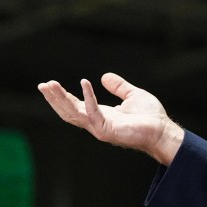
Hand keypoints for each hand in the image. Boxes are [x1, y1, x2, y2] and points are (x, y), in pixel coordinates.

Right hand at [37, 72, 183, 164]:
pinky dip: (88, 98)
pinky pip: (94, 113)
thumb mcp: (133, 95)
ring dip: (62, 99)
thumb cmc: (150, 117)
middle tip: (43, 85)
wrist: (163, 131)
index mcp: (101, 115)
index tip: (50, 85)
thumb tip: (104, 76)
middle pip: (69, 111)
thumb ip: (119, 87)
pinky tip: (84, 83)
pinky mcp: (108, 130)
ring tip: (51, 86)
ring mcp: (101, 128)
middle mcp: (97, 122)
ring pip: (74, 113)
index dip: (62, 96)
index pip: (75, 106)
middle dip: (55, 98)